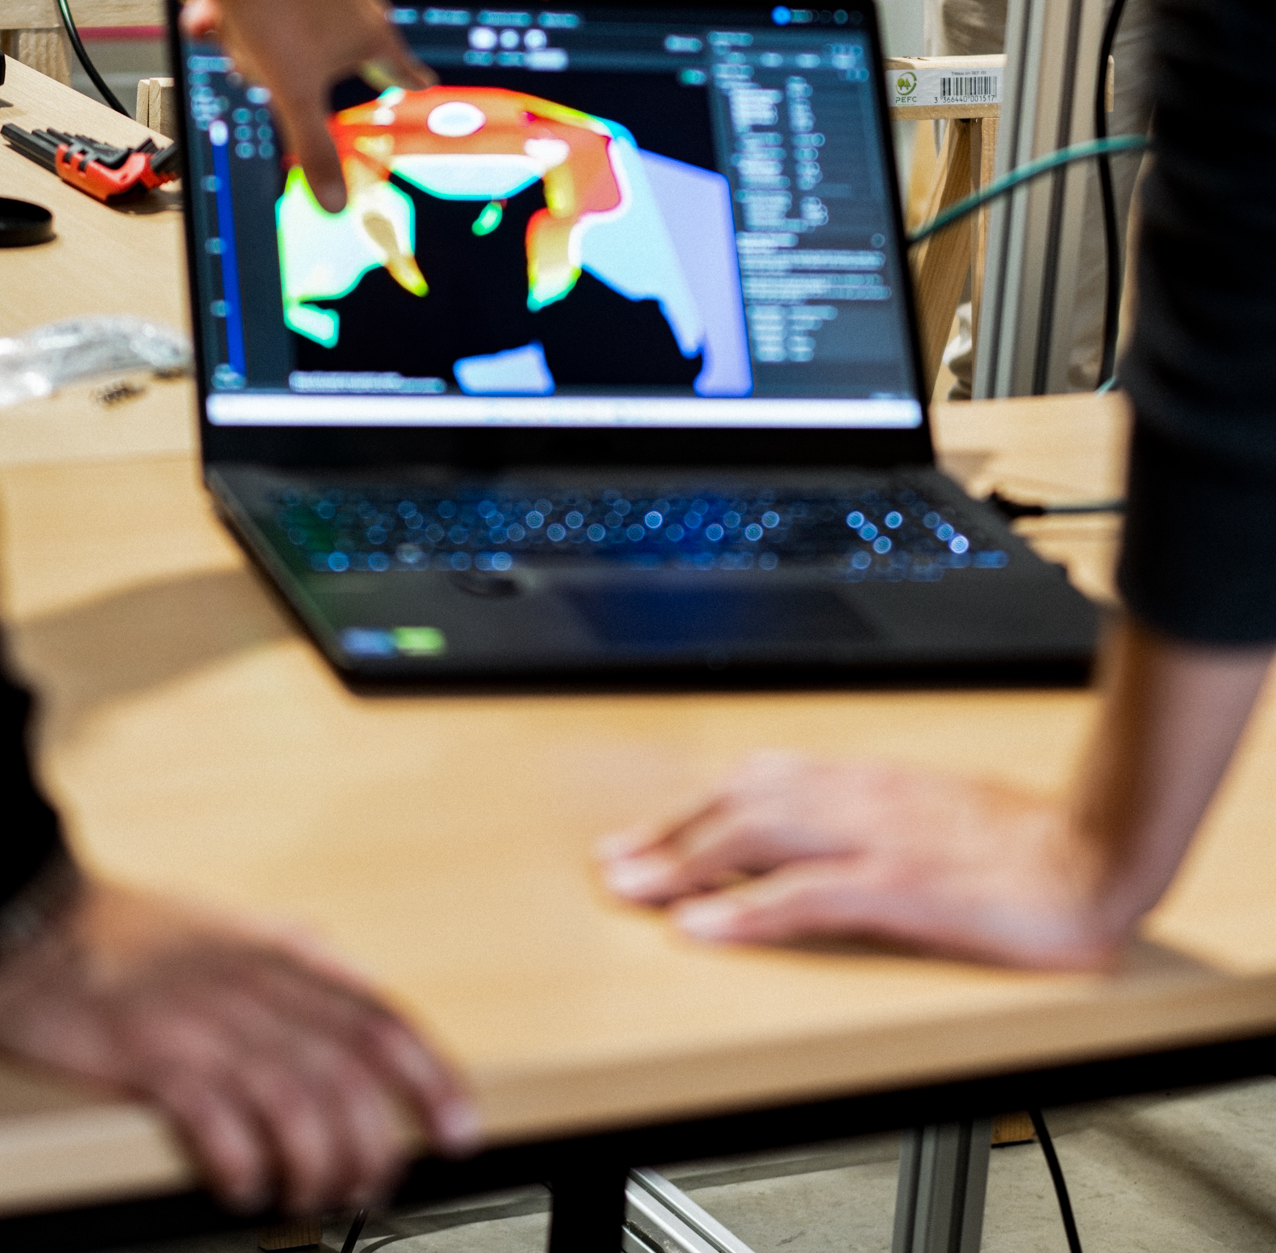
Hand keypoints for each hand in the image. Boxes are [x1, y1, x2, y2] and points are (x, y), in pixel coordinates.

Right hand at [0, 882, 477, 1213]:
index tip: (461, 1124)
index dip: (430, 1075)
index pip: (380, 1016)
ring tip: (312, 1195)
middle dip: (375, 1138)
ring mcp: (205, 1018)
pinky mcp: (150, 1054)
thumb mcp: (234, 928)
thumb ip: (292, 955)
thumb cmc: (133, 934)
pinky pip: (217, 1118)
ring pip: (295, 1100)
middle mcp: (255, 984)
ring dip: (315, 1162)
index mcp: (282, 954)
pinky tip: (245, 1186)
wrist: (40, 926)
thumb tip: (347, 980)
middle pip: (348, 1070)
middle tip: (377, 1183)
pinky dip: (242, 1163)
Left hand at [180, 0, 431, 211]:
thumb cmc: (275, 2)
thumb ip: (313, 147)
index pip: (404, 70)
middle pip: (336, 55)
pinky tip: (220, 17)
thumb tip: (335, 199)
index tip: (424, 84)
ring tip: (235, 36)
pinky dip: (246, 16)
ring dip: (259, 41)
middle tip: (270, 68)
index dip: (412, 83)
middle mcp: (356, 4)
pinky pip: (271, 3)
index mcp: (372, 36)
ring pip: (296, 29)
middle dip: (294, 70)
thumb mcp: (292, 93)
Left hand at [597, 751, 1120, 969]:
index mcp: (866, 781)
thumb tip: (802, 837)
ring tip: (633, 888)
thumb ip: (864, 819)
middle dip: (670, 833)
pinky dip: (746, 909)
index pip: (757, 782)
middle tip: (613, 864)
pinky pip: (806, 896)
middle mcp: (859, 796)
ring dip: (685, 862)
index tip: (645, 833)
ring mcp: (876, 838)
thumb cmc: (1020, 842)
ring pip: (756, 837)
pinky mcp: (901, 884)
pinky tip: (704, 925)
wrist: (1094, 851)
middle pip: (739, 803)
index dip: (693, 808)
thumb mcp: (925, 816)